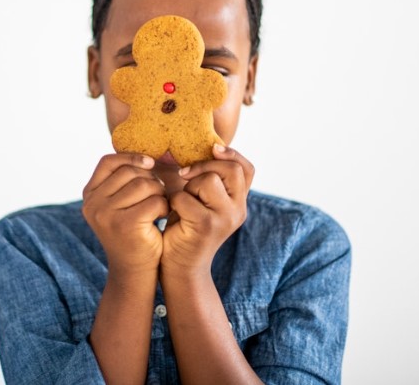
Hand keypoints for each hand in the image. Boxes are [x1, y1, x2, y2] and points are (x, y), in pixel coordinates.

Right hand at [82, 153, 169, 274]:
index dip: (130, 158)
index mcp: (89, 195)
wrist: (134, 270)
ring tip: (160, 205)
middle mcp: (92, 203)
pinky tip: (162, 216)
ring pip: (144, 185)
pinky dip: (164, 206)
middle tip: (158, 194)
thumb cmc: (132, 231)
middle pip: (129, 172)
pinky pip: (154, 201)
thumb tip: (146, 154)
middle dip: (150, 179)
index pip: (108, 162)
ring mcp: (106, 214)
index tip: (149, 164)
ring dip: (159, 193)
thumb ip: (122, 181)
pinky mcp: (125, 224)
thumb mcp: (119, 203)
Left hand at [161, 144, 255, 275]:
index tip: (214, 148)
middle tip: (184, 175)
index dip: (233, 154)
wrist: (180, 269)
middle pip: (231, 170)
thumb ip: (207, 182)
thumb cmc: (185, 230)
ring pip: (210, 181)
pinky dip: (173, 202)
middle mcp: (238, 211)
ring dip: (188, 187)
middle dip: (205, 166)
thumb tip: (204, 148)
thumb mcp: (200, 203)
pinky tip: (171, 215)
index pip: (247, 170)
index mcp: (238, 203)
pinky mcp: (206, 226)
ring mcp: (225, 219)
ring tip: (182, 203)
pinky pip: (186, 198)